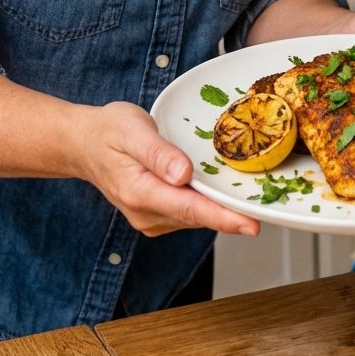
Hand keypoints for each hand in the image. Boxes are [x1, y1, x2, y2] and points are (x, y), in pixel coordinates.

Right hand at [69, 101, 259, 237]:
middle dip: (233, 213)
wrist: (84, 143)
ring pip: (196, 215)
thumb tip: (183, 173)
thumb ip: (158, 153)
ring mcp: (151, 216)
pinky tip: (225, 192)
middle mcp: (147, 212)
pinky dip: (208, 203)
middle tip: (269, 207)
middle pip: (199, 215)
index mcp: (141, 192)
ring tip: (255, 198)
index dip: (223, 217)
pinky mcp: (158, 213)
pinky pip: (189, 211)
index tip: (252, 224)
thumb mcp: (132, 130)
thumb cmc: (108, 132)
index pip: (191, 209)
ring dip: (223, 209)